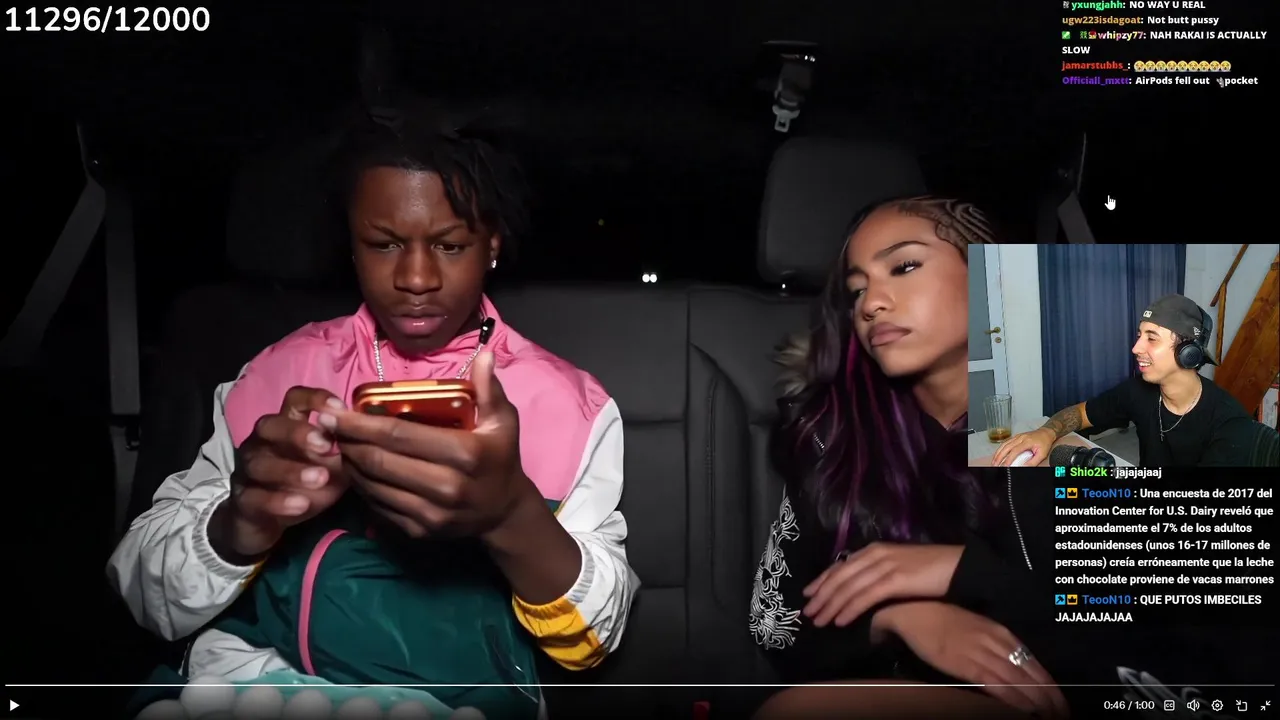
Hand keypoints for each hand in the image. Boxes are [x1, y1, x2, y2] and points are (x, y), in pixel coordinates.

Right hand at [219, 387, 350, 558]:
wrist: (265, 523)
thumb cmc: (304, 486)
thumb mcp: (332, 467)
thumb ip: (346, 451)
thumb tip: (373, 436)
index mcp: (286, 427)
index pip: (294, 400)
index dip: (315, 399)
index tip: (340, 409)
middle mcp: (262, 443)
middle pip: (270, 426)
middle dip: (297, 433)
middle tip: (326, 445)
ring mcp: (247, 472)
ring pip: (260, 463)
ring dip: (291, 470)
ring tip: (320, 479)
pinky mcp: (242, 502)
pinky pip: (254, 498)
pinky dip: (278, 501)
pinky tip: (301, 505)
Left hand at [321, 351, 535, 538]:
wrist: (504, 512)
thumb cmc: (499, 458)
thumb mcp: (503, 421)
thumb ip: (489, 389)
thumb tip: (483, 355)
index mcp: (463, 453)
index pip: (399, 436)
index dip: (361, 424)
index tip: (334, 413)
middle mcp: (445, 486)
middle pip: (379, 461)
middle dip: (348, 442)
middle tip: (328, 427)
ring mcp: (431, 513)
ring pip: (373, 486)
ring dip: (350, 464)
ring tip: (339, 445)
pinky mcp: (419, 531)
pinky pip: (378, 507)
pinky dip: (361, 487)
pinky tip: (356, 471)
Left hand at [802, 543, 962, 626]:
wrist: (959, 566)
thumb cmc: (931, 569)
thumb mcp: (898, 567)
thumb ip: (878, 574)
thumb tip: (860, 590)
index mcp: (874, 550)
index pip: (840, 566)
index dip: (822, 580)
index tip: (808, 594)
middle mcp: (875, 555)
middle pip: (840, 577)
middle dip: (821, 596)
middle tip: (807, 613)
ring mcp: (885, 566)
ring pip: (849, 588)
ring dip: (831, 606)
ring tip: (819, 621)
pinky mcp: (896, 580)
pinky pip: (866, 597)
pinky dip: (850, 609)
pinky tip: (841, 621)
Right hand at [883, 602, 1068, 718]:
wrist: (914, 613)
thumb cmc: (941, 621)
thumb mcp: (975, 630)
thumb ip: (993, 647)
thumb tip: (1010, 668)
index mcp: (1002, 634)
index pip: (1034, 663)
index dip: (1050, 685)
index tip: (1061, 703)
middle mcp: (997, 642)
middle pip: (1031, 674)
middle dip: (1050, 698)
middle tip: (1063, 714)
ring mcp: (983, 653)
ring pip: (1018, 681)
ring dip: (1037, 701)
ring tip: (1050, 716)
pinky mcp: (967, 664)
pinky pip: (996, 684)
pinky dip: (1013, 698)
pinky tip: (1025, 709)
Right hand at [992, 427, 1055, 466]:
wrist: (1046, 433)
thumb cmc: (1044, 443)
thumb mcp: (1042, 454)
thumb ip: (1033, 462)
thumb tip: (1024, 468)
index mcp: (1027, 441)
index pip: (1015, 451)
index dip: (1008, 459)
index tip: (1004, 466)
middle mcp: (1020, 438)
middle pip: (1006, 447)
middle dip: (999, 457)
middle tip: (995, 465)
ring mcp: (1017, 437)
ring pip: (1004, 444)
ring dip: (998, 453)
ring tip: (994, 461)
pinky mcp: (1015, 437)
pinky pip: (1005, 442)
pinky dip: (1000, 449)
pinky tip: (997, 454)